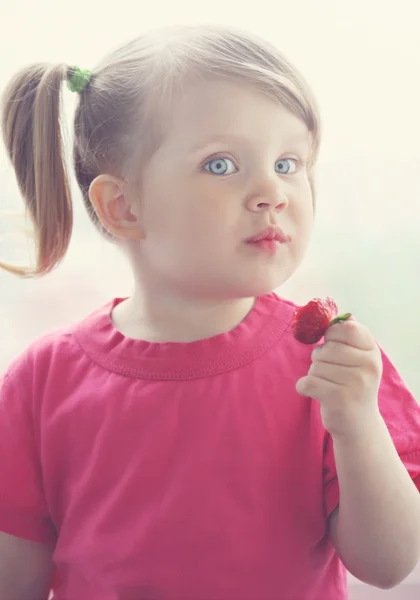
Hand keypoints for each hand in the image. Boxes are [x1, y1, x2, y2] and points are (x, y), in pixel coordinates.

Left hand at [296, 318, 382, 438]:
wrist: (358, 425)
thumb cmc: (352, 385)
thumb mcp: (358, 359)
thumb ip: (349, 337)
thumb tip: (339, 315)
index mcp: (372, 352)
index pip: (345, 328)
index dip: (331, 335)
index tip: (332, 345)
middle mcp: (368, 366)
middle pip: (325, 349)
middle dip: (320, 359)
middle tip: (331, 373)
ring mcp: (356, 383)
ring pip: (314, 366)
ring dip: (314, 375)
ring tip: (329, 386)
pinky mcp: (340, 399)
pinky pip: (307, 382)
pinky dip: (304, 387)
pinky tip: (316, 394)